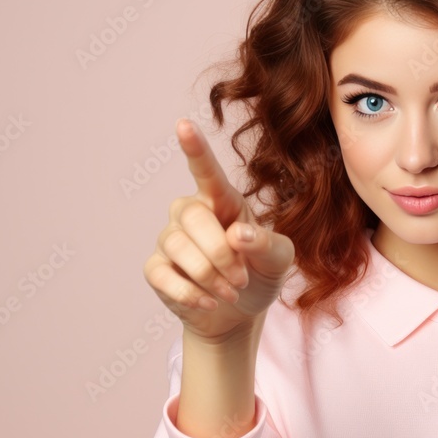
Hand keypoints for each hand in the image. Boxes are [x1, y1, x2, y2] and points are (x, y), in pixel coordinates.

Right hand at [142, 118, 294, 342]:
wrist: (240, 313)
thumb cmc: (260, 273)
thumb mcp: (279, 259)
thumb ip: (267, 243)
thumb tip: (237, 235)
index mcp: (223, 201)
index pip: (206, 171)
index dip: (195, 148)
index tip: (183, 124)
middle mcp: (191, 212)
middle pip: (193, 218)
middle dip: (220, 254)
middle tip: (242, 279)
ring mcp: (171, 239)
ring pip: (177, 246)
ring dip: (209, 276)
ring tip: (231, 292)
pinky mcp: (157, 268)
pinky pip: (162, 275)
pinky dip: (189, 293)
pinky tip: (208, 302)